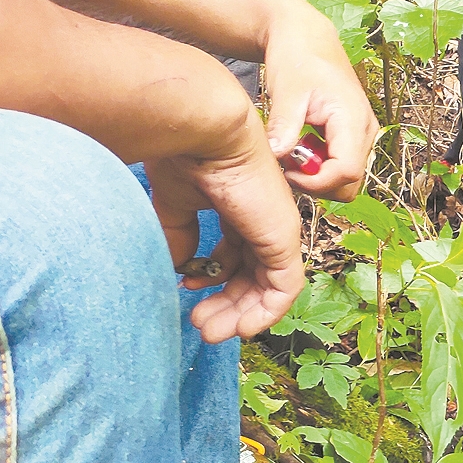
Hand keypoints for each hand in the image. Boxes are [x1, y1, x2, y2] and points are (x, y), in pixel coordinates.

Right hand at [148, 104, 304, 342]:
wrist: (203, 132)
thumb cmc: (186, 155)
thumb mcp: (177, 205)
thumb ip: (181, 238)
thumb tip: (181, 268)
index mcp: (241, 209)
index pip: (237, 256)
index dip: (214, 278)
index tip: (187, 290)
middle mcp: (263, 221)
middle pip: (252, 275)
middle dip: (226, 305)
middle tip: (201, 325)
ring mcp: (278, 231)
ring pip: (268, 288)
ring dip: (240, 315)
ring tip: (209, 330)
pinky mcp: (285, 241)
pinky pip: (285, 290)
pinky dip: (266, 313)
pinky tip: (241, 328)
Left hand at [260, 6, 377, 200]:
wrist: (306, 37)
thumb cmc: (297, 57)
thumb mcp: (287, 90)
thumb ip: (284, 126)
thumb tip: (278, 157)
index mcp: (353, 119)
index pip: (346, 171)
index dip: (316, 182)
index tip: (287, 171)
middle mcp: (366, 130)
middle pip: (350, 183)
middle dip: (317, 184)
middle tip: (287, 164)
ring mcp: (362, 134)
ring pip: (346, 178)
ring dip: (317, 176)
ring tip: (292, 151)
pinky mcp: (353, 136)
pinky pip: (341, 165)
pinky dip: (318, 165)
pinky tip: (300, 145)